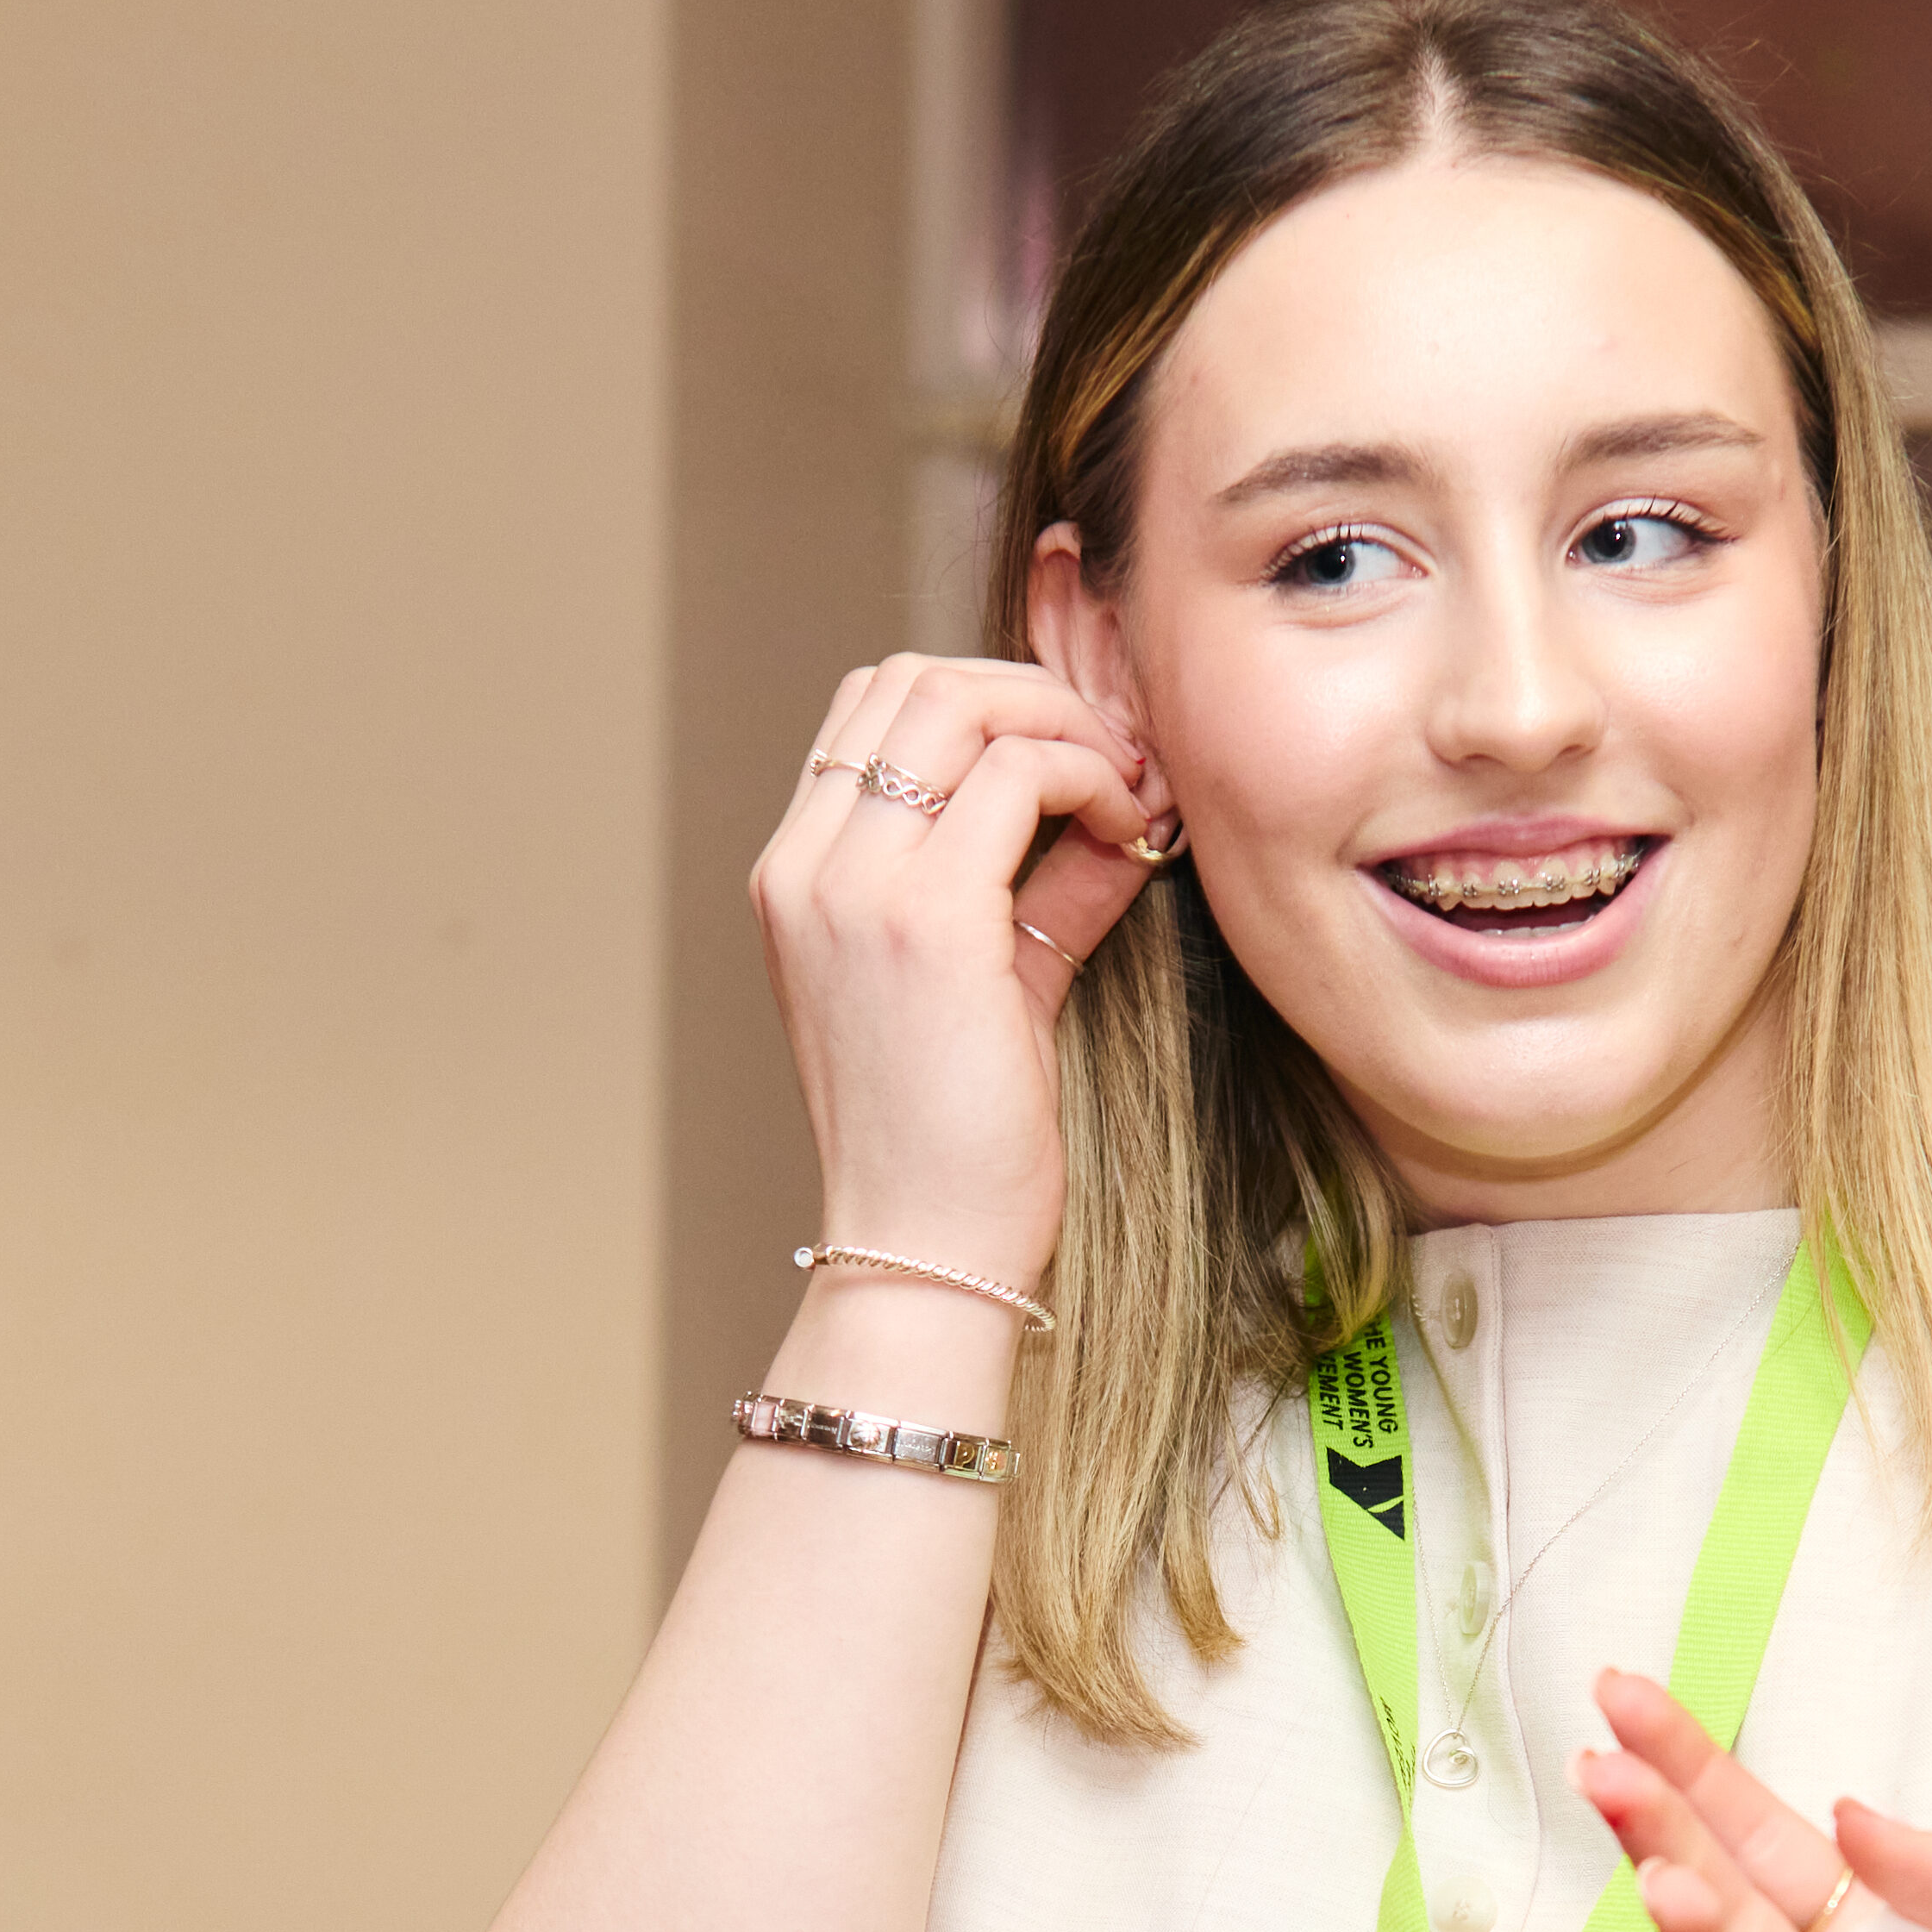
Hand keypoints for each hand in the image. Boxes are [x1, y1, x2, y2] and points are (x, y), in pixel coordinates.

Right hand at [758, 654, 1161, 1293]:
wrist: (927, 1250)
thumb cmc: (959, 1142)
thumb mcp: (998, 982)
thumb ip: (1046, 883)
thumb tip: (1129, 808)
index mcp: (799, 877)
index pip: (877, 710)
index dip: (990, 703)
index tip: (1079, 757)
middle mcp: (806, 867)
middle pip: (914, 680)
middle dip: (1035, 695)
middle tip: (1120, 756)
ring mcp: (853, 886)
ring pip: (962, 704)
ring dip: (1066, 725)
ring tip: (1129, 791)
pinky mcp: (924, 919)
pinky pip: (1018, 774)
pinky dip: (1090, 776)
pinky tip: (1131, 831)